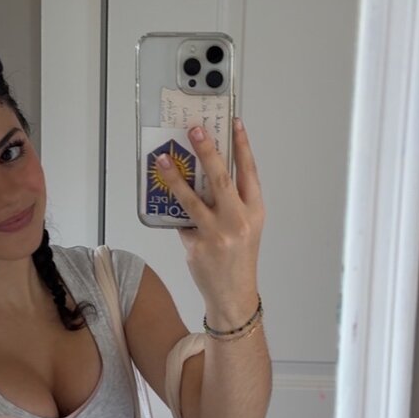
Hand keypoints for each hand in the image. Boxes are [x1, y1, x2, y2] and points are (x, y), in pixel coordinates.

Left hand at [155, 118, 263, 324]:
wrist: (234, 294)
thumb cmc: (239, 257)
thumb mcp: (246, 225)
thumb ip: (232, 201)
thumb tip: (205, 173)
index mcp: (255, 211)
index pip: (249, 171)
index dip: (243, 145)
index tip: (234, 123)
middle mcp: (238, 220)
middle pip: (220, 179)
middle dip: (207, 151)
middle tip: (195, 131)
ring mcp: (216, 234)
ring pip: (192, 199)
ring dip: (175, 177)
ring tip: (164, 160)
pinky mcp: (197, 246)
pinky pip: (182, 222)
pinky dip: (176, 215)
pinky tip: (169, 206)